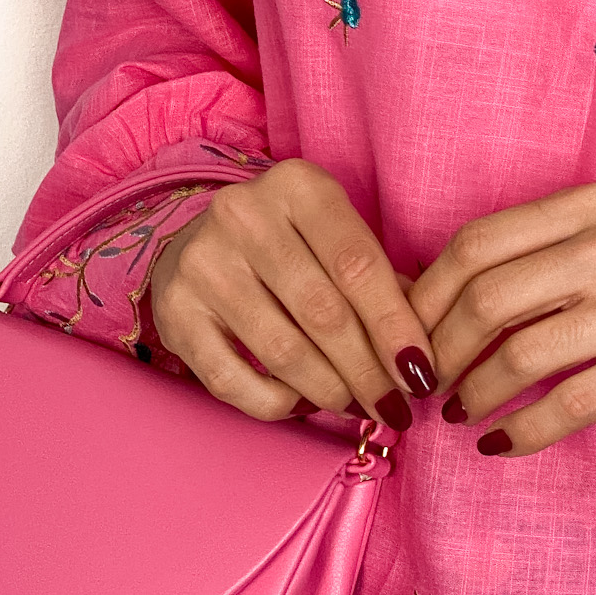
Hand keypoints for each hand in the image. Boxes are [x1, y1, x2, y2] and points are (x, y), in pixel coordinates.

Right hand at [149, 159, 434, 427]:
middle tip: (394, 406)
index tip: (421, 373)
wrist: (197, 239)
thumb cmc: (291, 243)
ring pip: (283, 351)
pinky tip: (304, 403)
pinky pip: (233, 380)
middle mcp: (244, 216)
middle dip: (368, 371)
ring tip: (357, 408)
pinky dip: (278, 403)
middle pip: (323, 313)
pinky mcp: (174, 311)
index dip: (396, 327)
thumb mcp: (337, 236)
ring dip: (330, 392)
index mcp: (299, 186)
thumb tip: (420, 355)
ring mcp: (202, 263)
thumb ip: (382, 282)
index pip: (359, 266)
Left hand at [409, 182, 595, 455]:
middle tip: (425, 384)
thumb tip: (435, 295)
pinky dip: (522, 430)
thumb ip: (544, 254)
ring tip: (460, 414)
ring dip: (474, 394)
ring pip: (522, 354)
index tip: (406, 333)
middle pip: (489, 298)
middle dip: (440, 350)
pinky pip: (570, 403)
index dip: (427, 294)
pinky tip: (500, 444)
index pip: (479, 242)